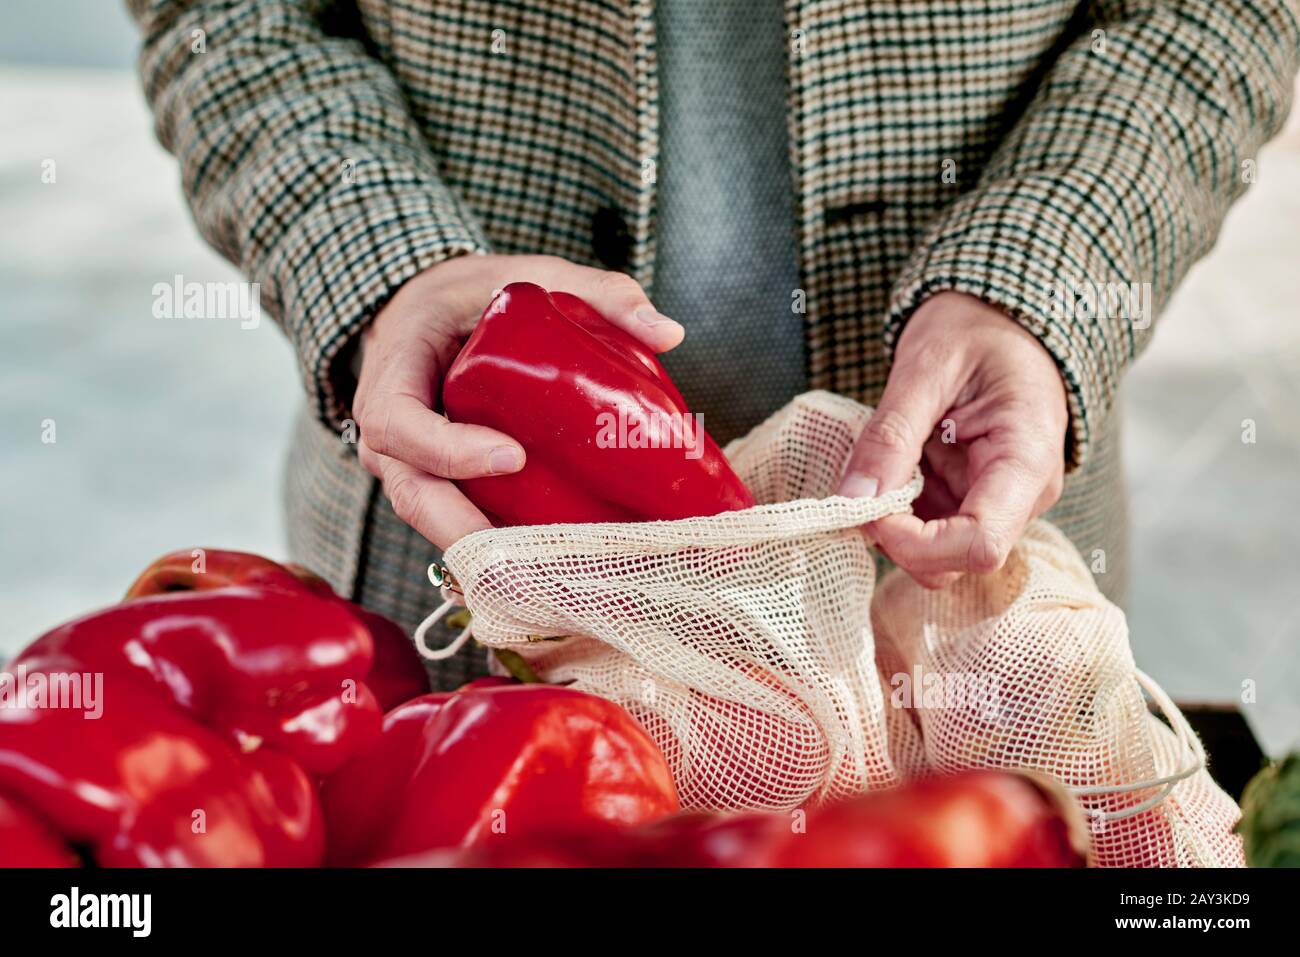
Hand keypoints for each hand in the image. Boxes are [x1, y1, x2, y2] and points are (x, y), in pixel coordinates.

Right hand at [353, 254, 682, 547]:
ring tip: (542, 582)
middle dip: (463, 531)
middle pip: (411, 493)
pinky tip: (542, 573)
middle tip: (527, 561)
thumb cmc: (471, 295)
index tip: (512, 456)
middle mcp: (388, 430)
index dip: (447, 449)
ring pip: (430, 519)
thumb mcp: (526, 274)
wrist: (425, 313)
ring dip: (481, 553)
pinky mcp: (433, 484)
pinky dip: (490, 549)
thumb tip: (669, 333)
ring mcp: (406, 464)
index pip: (398, 422)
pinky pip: (452, 521)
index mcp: (396, 368)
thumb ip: (596, 293)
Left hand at [838, 292, 1068, 587]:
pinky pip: (927, 528)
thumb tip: (853, 499)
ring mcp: (996, 502)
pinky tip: (888, 467)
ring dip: (891, 525)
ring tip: (878, 464)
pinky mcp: (970, 499)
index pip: (980, 545)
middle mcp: (1020, 496)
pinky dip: (894, 511)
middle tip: (859, 484)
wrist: (1002, 315)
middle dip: (896, 537)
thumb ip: (891, 434)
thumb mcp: (926, 366)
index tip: (869, 509)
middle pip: (955, 560)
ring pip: (936, 554)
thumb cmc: (976, 329)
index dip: (917, 544)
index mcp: (1026, 461)